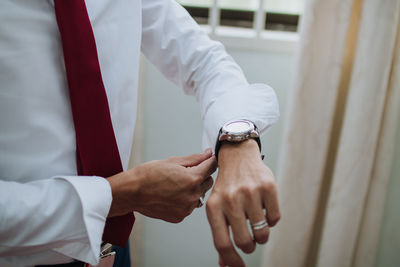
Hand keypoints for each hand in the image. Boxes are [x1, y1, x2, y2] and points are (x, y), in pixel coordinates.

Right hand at [107, 149, 216, 222]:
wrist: (132, 192)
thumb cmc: (148, 175)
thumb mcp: (173, 161)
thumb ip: (194, 158)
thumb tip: (207, 154)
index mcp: (193, 178)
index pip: (212, 166)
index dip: (209, 161)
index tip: (207, 160)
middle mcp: (193, 195)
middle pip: (208, 182)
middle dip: (201, 175)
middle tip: (186, 172)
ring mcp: (187, 208)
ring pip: (200, 195)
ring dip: (194, 189)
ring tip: (177, 184)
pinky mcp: (180, 216)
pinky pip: (190, 206)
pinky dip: (185, 200)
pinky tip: (172, 195)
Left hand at [206, 140, 279, 266]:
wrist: (237, 157)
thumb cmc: (226, 187)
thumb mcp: (217, 207)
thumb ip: (221, 234)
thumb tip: (225, 264)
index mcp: (214, 207)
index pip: (222, 243)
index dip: (232, 261)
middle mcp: (230, 199)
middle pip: (244, 242)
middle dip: (249, 246)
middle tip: (250, 241)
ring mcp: (250, 193)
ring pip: (262, 233)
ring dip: (262, 235)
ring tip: (257, 225)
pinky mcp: (267, 187)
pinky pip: (275, 219)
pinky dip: (271, 220)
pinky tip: (263, 208)